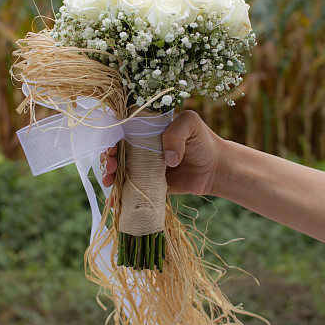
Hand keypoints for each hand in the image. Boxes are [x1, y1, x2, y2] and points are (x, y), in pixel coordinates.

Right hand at [100, 110, 223, 195]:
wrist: (216, 167)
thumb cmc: (203, 141)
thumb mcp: (191, 123)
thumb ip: (176, 132)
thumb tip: (167, 159)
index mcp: (148, 131)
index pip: (124, 133)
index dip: (113, 140)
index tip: (112, 149)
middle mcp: (143, 149)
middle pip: (118, 153)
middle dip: (108, 159)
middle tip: (111, 167)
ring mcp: (146, 168)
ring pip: (122, 171)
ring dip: (110, 176)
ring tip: (109, 181)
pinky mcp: (151, 185)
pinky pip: (133, 190)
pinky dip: (121, 196)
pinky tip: (114, 201)